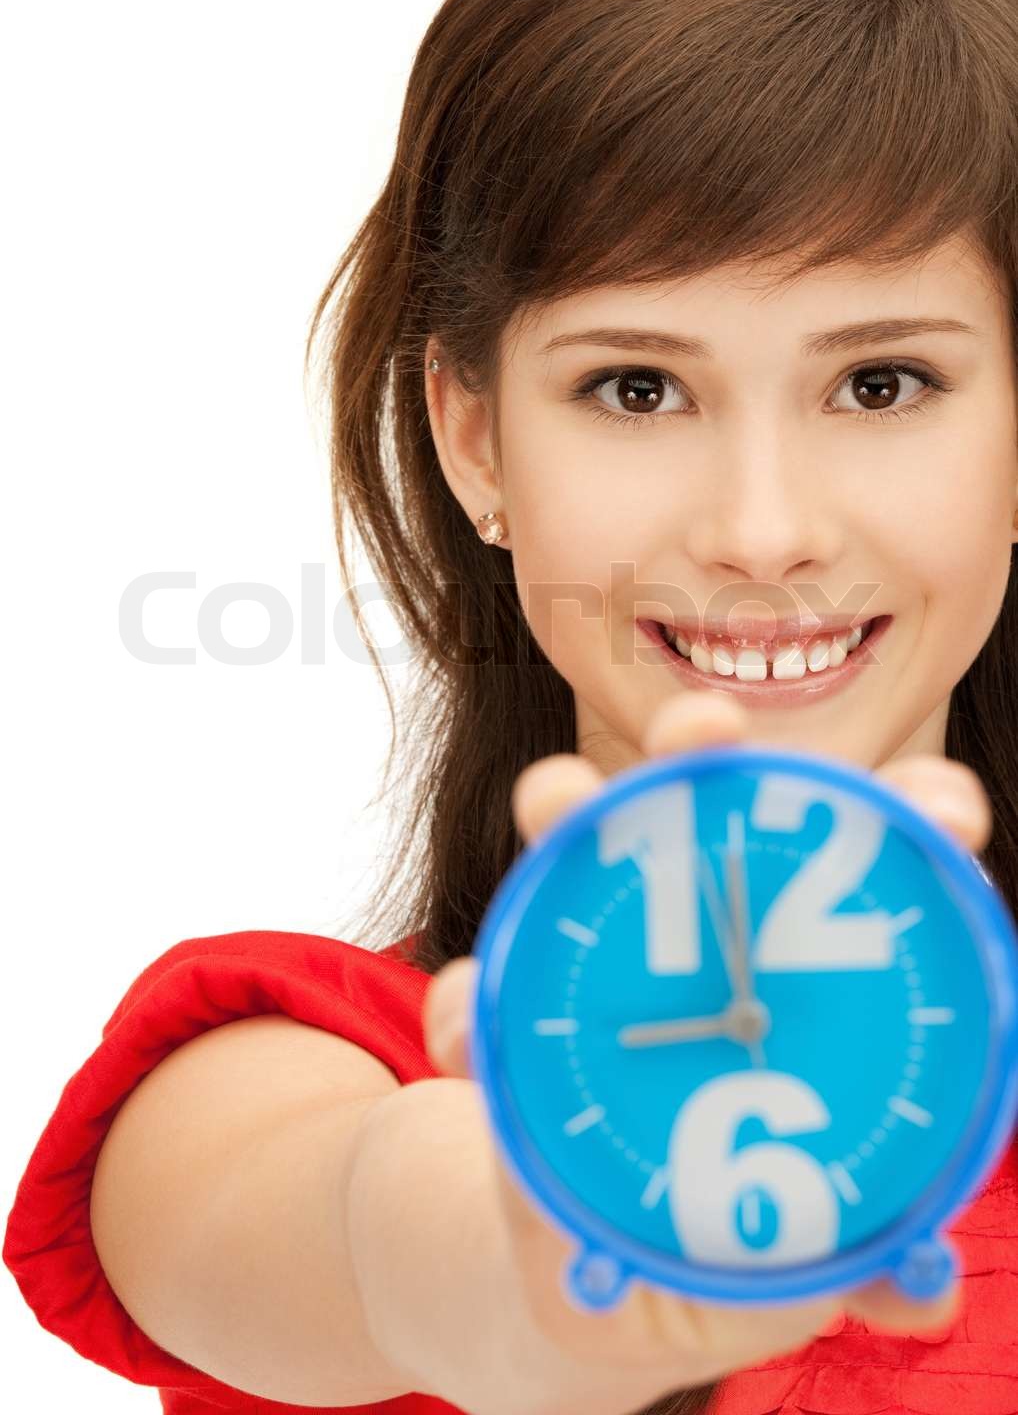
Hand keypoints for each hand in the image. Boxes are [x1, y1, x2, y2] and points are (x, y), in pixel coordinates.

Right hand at [421, 693, 984, 1408]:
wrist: (586, 1285)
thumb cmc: (719, 1239)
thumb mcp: (797, 1254)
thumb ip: (863, 1253)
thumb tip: (928, 1287)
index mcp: (801, 980)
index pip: (866, 871)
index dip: (913, 819)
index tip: (943, 805)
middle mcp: (697, 942)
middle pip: (706, 807)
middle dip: (704, 745)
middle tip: (707, 727)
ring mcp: (594, 966)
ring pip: (577, 852)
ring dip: (566, 810)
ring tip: (559, 803)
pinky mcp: (509, 1024)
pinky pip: (477, 1000)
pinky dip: (468, 1003)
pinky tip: (470, 1023)